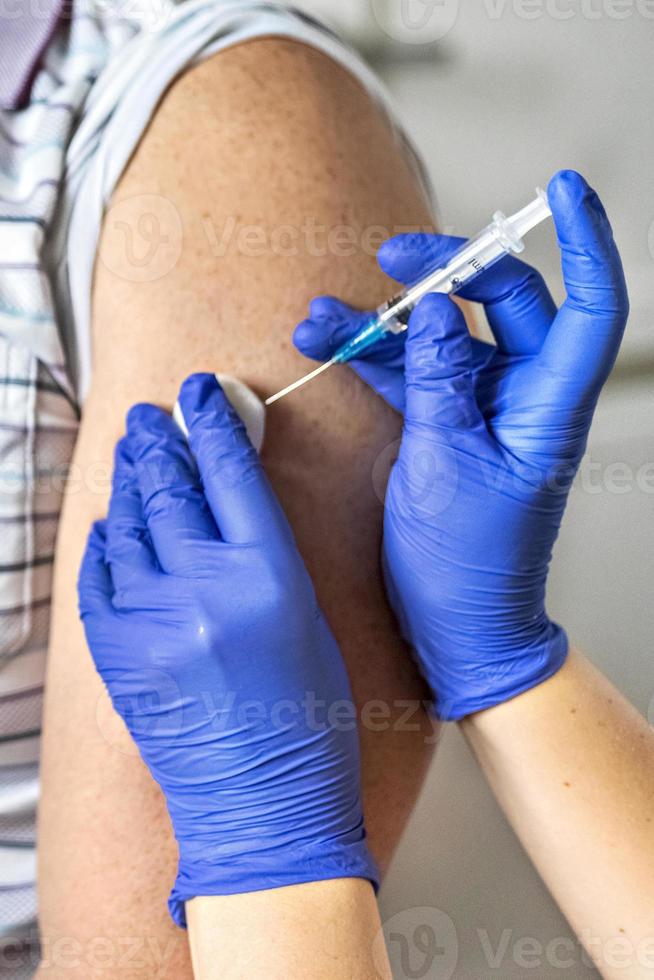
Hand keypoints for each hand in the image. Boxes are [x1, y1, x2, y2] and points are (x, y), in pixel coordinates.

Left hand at [78, 374, 375, 925]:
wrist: (264, 809)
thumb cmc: (306, 720)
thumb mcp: (307, 618)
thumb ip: (268, 551)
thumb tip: (235, 497)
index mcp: (271, 577)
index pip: (231, 471)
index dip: (213, 421)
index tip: (202, 392)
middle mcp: (206, 589)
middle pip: (172, 486)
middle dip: (160, 441)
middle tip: (151, 415)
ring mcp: (153, 621)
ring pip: (130, 523)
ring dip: (129, 481)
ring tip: (130, 451)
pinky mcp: (117, 653)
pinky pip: (100, 577)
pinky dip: (104, 543)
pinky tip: (110, 523)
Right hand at [294, 170, 628, 718]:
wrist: (457, 627)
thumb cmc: (468, 563)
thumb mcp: (447, 465)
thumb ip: (439, 380)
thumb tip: (437, 308)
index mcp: (548, 405)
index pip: (589, 305)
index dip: (586, 242)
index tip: (563, 189)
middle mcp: (522, 398)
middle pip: (503, 304)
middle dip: (448, 270)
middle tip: (393, 257)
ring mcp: (480, 410)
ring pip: (444, 336)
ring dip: (385, 322)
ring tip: (322, 317)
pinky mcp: (443, 426)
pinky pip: (411, 372)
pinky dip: (372, 357)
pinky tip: (327, 345)